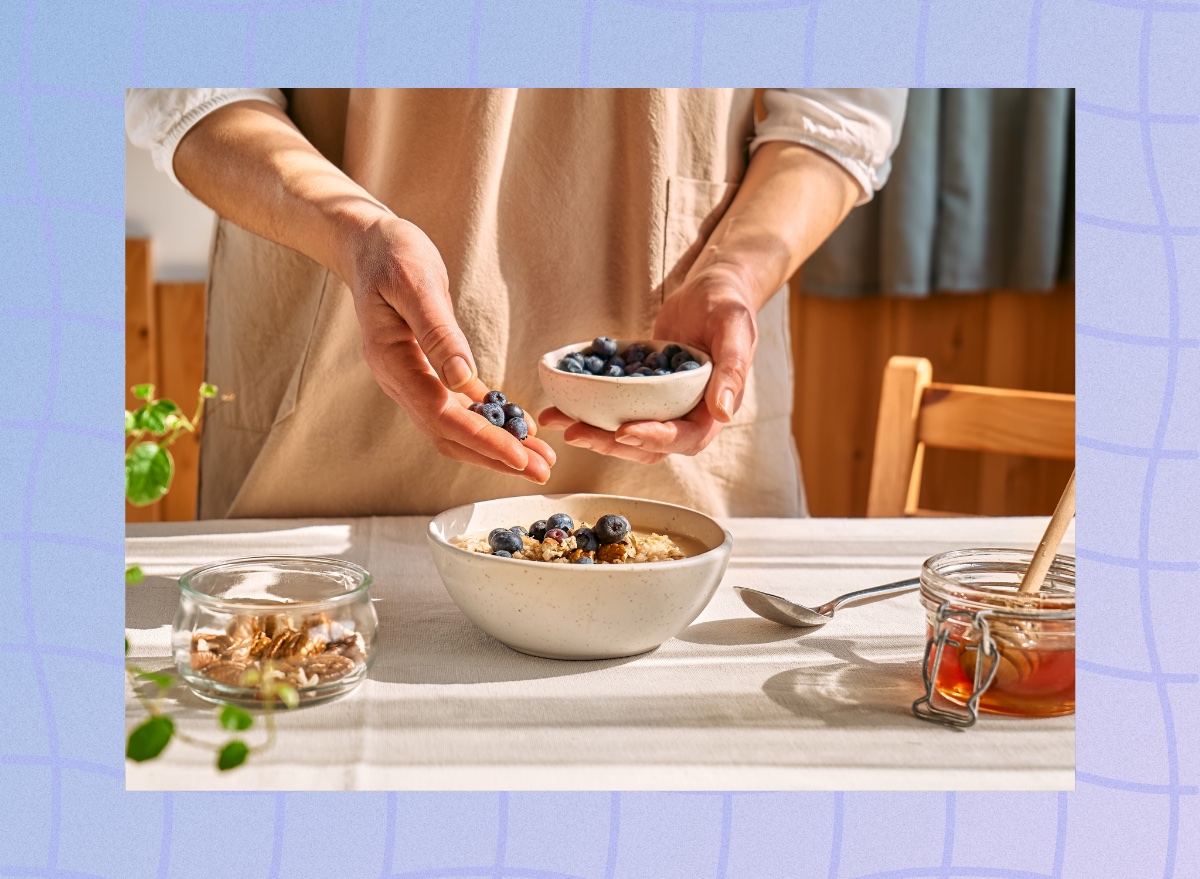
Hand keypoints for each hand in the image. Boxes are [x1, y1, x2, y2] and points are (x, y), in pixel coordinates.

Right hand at [345, 214, 554, 481]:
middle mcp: (399, 380)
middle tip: (542, 470)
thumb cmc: (391, 254)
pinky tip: (519, 429)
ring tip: (538, 458)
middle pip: (449, 435)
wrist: (368, 243)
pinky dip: (489, 422)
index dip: (481, 440)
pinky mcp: (427, 371)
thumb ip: (437, 332)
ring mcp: (412, 379)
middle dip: (496, 456)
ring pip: (455, 428)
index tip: (519, 456)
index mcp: (392, 362)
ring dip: (495, 446)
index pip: (440, 416)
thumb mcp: (415, 282)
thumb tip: (462, 380)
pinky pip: (459, 407)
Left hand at [538, 266, 757, 461]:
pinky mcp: (641, 392)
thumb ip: (732, 369)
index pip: (684, 438)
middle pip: (647, 445)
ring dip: (592, 431)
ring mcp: (661, 406)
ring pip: (625, 431)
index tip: (623, 432)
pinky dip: (587, 407)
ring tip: (557, 419)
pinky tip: (559, 401)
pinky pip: (614, 406)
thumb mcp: (735, 329)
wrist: (710, 288)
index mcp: (712, 411)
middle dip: (610, 443)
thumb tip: (722, 412)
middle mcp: (685, 416)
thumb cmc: (728, 305)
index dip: (654, 439)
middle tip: (575, 432)